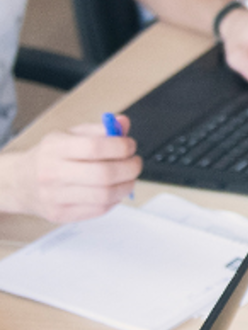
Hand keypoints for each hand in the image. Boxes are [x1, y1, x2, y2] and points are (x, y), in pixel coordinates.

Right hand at [0, 117, 139, 221]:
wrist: (20, 183)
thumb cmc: (51, 156)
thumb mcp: (70, 135)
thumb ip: (99, 129)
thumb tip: (123, 123)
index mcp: (55, 148)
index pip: (95, 147)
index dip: (121, 146)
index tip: (130, 146)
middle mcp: (52, 173)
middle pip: (103, 174)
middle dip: (130, 168)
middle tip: (135, 163)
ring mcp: (55, 197)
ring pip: (104, 195)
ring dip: (127, 186)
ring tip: (129, 177)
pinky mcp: (61, 215)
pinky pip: (99, 210)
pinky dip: (116, 199)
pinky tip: (115, 189)